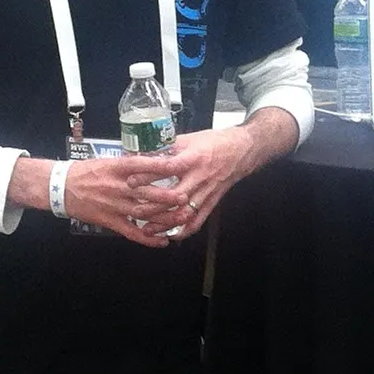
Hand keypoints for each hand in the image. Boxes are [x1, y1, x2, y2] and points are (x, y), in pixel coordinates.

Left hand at [123, 126, 266, 237]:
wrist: (242, 151)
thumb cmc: (215, 142)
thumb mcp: (190, 138)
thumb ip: (168, 147)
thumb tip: (145, 152)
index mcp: (193, 158)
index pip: (168, 168)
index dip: (149, 175)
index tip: (131, 181)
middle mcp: (199, 177)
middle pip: (174, 196)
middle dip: (153, 206)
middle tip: (134, 211)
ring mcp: (206, 192)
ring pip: (184, 213)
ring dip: (165, 223)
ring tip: (147, 229)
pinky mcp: (212, 202)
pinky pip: (198, 220)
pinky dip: (184, 230)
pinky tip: (171, 235)